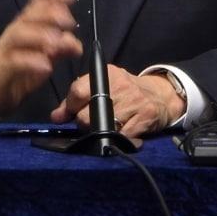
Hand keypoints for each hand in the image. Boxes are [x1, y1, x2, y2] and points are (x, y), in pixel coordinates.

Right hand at [0, 0, 82, 122]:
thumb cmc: (20, 73)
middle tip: (69, 20)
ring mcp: (4, 50)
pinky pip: (13, 62)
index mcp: (25, 27)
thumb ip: (60, 50)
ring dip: (39, 35)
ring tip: (57, 42)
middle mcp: (13, 33)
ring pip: (18, 34)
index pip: (36, 5)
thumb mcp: (45, 59)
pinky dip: (31, 61)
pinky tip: (46, 65)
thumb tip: (77, 44)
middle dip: (49, 14)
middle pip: (28, 16)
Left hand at [50, 65, 185, 139]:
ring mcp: (134, 102)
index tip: (70, 115)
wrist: (160, 95)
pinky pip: (122, 137)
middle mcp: (120, 86)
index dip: (70, 108)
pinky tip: (119, 136)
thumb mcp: (101, 87)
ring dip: (100, 134)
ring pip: (103, 128)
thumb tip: (56, 117)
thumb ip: (75, 100)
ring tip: (103, 130)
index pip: (78, 92)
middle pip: (87, 115)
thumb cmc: (125, 92)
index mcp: (105, 74)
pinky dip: (118, 141)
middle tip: (90, 124)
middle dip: (84, 124)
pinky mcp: (145, 117)